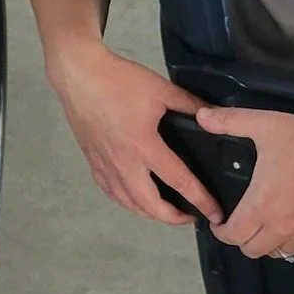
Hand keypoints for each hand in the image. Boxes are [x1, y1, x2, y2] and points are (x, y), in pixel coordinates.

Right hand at [48, 43, 220, 227]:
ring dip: (151, 214)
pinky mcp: (93, 163)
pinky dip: (128, 202)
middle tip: (192, 216)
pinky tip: (136, 199)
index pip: (178, 181)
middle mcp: (123, 163)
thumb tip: (212, 115)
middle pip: (151, 206)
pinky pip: (112, 194)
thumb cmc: (116, 80)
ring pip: (129, 204)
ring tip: (168, 212)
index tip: (214, 212)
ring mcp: (105, 166)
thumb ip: (189, 104)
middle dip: (174, 218)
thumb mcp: (161, 89)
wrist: (78, 75)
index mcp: (143, 145)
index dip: (200, 200)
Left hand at [198, 106, 293, 260]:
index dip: (221, 232)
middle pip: (252, 251)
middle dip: (242, 239)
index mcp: (260, 205)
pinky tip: (293, 230)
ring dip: (268, 244)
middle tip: (242, 223)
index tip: (219, 223)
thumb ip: (229, 121)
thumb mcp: (263, 124)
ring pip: (278, 254)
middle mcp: (280, 227)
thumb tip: (201, 116)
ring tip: (266, 226)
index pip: (232, 235)